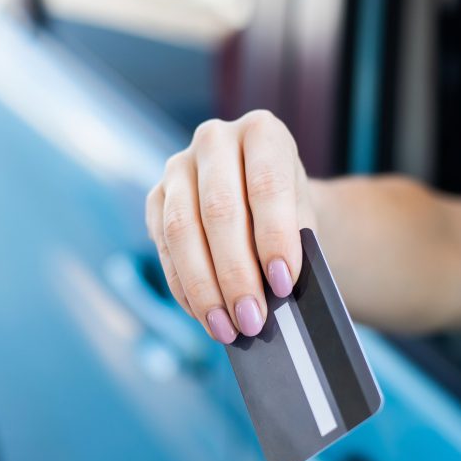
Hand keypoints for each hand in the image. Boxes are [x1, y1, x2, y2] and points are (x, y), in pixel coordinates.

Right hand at [145, 110, 316, 343]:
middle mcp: (214, 140)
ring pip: (182, 230)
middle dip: (235, 273)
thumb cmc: (290, 213)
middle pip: (219, 210)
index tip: (283, 283)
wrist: (266, 203)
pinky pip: (164, 248)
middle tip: (253, 319)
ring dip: (204, 287)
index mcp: (262, 132)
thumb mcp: (305, 219)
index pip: (266, 184)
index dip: (274, 236)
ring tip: (227, 328)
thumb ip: (292, 247)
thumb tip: (273, 295)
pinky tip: (206, 315)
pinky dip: (184, 288)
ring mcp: (177, 167)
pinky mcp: (156, 199)